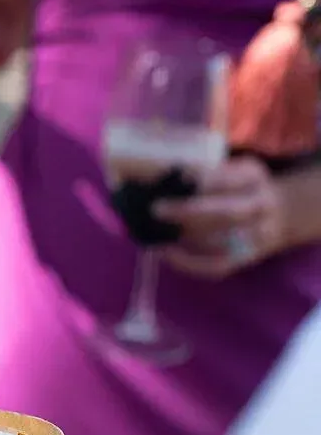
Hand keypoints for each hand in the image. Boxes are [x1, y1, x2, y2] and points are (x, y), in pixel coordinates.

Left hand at [153, 156, 285, 278]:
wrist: (278, 212)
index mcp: (253, 177)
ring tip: (155, 233)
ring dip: (185, 239)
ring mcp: (256, 235)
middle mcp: (260, 206)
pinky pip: (217, 266)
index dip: (203, 181)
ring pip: (220, 242)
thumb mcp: (232, 169)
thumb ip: (205, 172)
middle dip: (187, 212)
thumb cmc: (238, 187)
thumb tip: (158, 177)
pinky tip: (165, 254)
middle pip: (225, 214)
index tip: (176, 178)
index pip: (229, 180)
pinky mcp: (246, 257)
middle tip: (156, 209)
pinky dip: (188, 262)